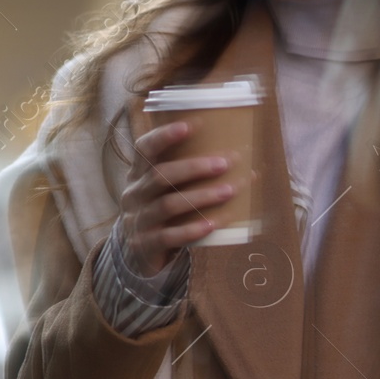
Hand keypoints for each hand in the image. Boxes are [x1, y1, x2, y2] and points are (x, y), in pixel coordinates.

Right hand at [119, 121, 237, 275]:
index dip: (164, 136)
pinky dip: (192, 229)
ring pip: (168, 205)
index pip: (144, 149)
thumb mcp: (164, 190)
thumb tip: (244, 162)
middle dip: (194, 167)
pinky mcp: (147, 243)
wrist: (137, 254)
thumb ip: (188, 175)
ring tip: (229, 191)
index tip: (191, 125)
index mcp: (138, 175)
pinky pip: (170, 236)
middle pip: (160, 176)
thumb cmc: (161, 213)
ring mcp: (139, 219)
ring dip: (201, 196)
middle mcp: (135, 194)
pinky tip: (213, 224)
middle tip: (226, 162)